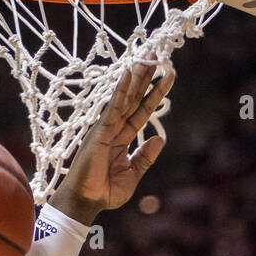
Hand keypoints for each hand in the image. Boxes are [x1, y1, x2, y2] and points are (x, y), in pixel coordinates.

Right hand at [49, 63, 173, 222]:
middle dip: (147, 76)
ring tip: (149, 57)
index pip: (142, 111)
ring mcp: (106, 127)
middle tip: (159, 54)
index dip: (155, 94)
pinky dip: (122, 90)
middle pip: (134, 97)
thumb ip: (145, 157)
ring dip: (137, 76)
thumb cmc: (104, 191)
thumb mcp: (132, 174)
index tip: (168, 77)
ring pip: (125, 96)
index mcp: (122, 137)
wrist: (87, 201)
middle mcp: (115, 128)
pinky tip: (130, 74)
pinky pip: (114, 106)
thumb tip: (159, 139)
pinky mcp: (100, 131)